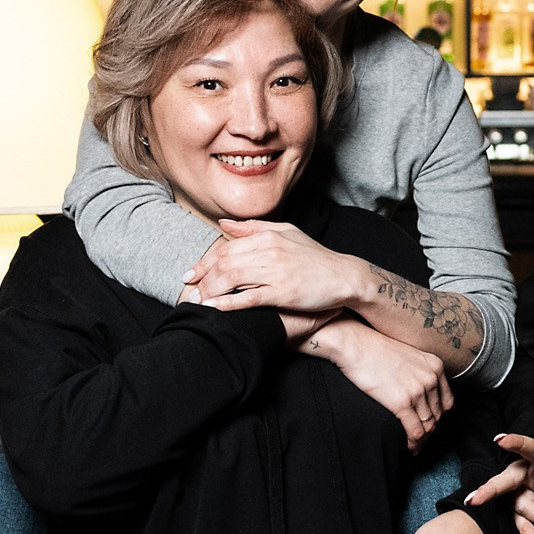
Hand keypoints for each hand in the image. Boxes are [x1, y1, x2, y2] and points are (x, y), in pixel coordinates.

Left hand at [184, 219, 361, 317]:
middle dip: (203, 278)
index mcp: (268, 237)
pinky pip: (249, 298)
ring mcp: (276, 272)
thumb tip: (224, 224)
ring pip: (232, 279)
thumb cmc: (315, 257)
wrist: (344, 277)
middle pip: (225, 262)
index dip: (205, 262)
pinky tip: (214, 310)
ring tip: (197, 302)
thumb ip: (254, 228)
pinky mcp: (283, 293)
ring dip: (210, 291)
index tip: (191, 274)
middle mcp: (270, 251)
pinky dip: (228, 304)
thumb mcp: (287, 233)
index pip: (226, 248)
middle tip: (189, 290)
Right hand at [307, 319, 452, 447]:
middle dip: (429, 431)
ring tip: (415, 447)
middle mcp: (431, 378)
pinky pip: (415, 431)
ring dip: (422, 440)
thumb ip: (418, 372)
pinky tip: (410, 448)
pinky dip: (414, 444)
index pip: (446, 401)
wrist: (354, 344)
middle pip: (437, 415)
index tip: (429, 424)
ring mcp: (417, 390)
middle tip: (420, 440)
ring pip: (428, 426)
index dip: (439, 417)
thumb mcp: (407, 356)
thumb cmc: (374, 349)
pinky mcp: (401, 402)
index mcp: (435, 366)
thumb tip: (418, 392)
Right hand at [464, 430, 533, 533]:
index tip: (500, 439)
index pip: (527, 447)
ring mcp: (519, 490)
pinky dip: (532, 533)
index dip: (515, 443)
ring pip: (518, 509)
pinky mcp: (521, 506)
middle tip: (472, 500)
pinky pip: (522, 522)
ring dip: (531, 526)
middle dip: (487, 492)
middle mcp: (522, 473)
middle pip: (504, 484)